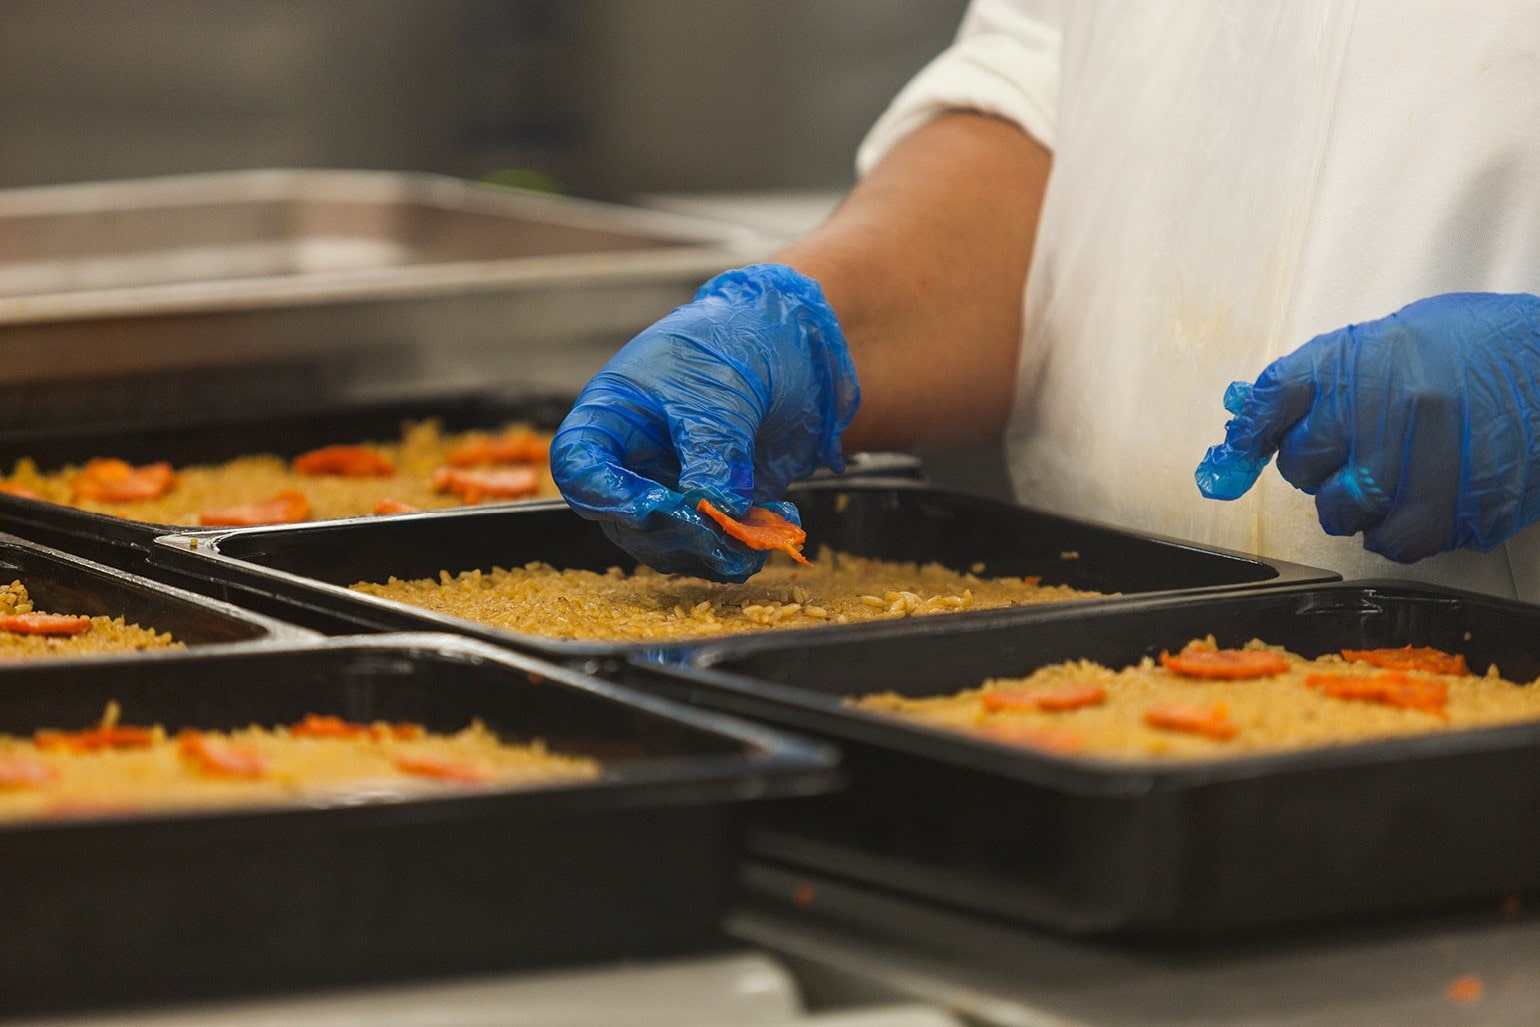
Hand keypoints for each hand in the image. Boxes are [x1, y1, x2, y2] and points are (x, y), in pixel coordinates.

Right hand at [551, 263, 859, 581]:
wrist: (792, 345)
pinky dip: (743, 549)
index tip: (650, 508)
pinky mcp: (714, 509)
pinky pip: (715, 548)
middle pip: (625, 523)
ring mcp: (672, 490)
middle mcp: (632, 462)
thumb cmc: (734, 346)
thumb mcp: (718, 394)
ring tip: (759, 534)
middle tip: (719, 531)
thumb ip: (713, 455)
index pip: (579, 467)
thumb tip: (716, 513)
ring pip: (671, 546)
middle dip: (673, 533)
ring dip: (713, 553)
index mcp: (611, 418)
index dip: (605, 495)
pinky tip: (778, 527)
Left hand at [1195, 292, 1539, 561]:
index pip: (1275, 397)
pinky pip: (1391, 540)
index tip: (1241, 450)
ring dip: (1349, 505)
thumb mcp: (1392, 340)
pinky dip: (1389, 534)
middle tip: (1348, 453)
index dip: (1254, 430)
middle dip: (1314, 466)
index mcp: (1362, 357)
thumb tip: (1255, 420)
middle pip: (1300, 461)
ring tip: (1383, 481)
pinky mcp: (1456, 503)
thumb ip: (1324, 379)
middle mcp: (1383, 404)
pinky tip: (1406, 509)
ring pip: (1339, 509)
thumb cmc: (1477, 348)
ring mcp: (1420, 456)